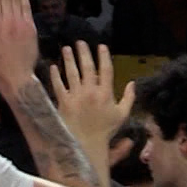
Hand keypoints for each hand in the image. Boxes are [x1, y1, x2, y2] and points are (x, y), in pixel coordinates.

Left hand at [50, 42, 133, 164]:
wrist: (86, 144)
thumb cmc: (105, 131)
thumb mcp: (122, 115)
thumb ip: (129, 98)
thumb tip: (132, 83)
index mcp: (106, 94)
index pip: (106, 70)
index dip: (104, 56)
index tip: (101, 46)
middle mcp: (91, 92)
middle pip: (87, 67)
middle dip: (84, 53)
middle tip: (80, 42)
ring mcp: (76, 96)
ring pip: (72, 73)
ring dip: (69, 59)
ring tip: (67, 49)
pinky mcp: (63, 102)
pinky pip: (58, 86)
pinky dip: (55, 76)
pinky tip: (53, 67)